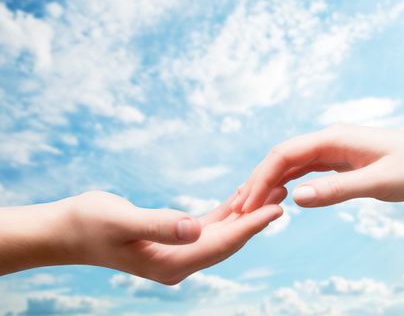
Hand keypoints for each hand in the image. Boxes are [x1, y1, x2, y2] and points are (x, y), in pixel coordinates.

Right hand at [0, 189, 285, 283]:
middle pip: (228, 241)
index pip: (220, 244)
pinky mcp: (173, 240)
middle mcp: (179, 263)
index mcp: (170, 263)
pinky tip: (240, 196)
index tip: (277, 209)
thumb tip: (195, 229)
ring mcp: (177, 253)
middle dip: (256, 219)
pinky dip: (226, 212)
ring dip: (245, 214)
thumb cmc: (89, 224)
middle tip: (284, 195)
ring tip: (272, 192)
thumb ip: (159, 225)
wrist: (68, 230)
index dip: (250, 226)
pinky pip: (208, 226)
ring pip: (222, 233)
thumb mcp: (121, 221)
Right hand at [231, 125, 403, 211]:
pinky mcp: (341, 159)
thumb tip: (295, 197)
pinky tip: (280, 195)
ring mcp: (334, 148)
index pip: (284, 154)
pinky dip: (289, 181)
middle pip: (282, 156)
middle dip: (259, 180)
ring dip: (271, 181)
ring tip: (252, 204)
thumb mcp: (380, 182)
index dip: (261, 178)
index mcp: (334, 138)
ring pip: (292, 162)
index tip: (247, 203)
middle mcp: (329, 138)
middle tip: (241, 208)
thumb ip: (338, 190)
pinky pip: (307, 168)